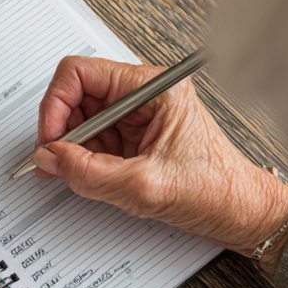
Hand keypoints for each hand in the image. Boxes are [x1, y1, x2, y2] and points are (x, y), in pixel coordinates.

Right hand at [31, 57, 287, 269]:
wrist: (239, 214)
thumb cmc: (214, 191)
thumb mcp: (143, 186)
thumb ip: (88, 172)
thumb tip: (48, 157)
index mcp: (152, 88)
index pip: (81, 73)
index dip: (56, 104)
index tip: (50, 137)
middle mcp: (141, 95)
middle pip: (76, 95)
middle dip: (60, 128)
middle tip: (53, 158)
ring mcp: (134, 116)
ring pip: (80, 119)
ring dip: (69, 146)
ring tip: (70, 171)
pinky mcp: (130, 136)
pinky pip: (90, 140)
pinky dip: (79, 158)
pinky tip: (83, 174)